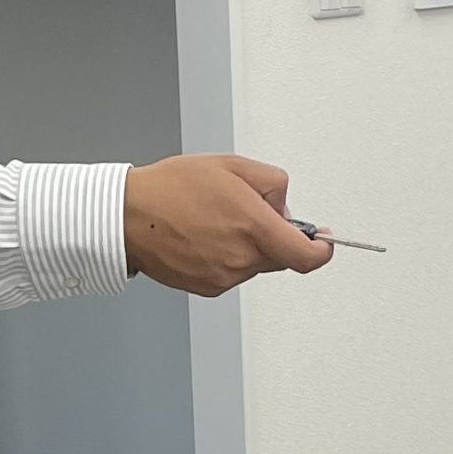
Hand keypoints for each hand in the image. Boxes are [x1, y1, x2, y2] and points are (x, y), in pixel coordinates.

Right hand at [123, 155, 331, 295]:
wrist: (127, 217)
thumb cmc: (170, 189)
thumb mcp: (232, 165)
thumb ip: (272, 183)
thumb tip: (284, 206)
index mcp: (254, 228)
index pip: (307, 256)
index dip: (322, 250)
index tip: (324, 242)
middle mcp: (241, 259)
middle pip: (279, 256)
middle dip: (273, 235)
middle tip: (245, 211)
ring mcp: (224, 277)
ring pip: (254, 264)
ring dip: (247, 246)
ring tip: (213, 221)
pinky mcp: (207, 288)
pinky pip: (232, 273)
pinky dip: (227, 257)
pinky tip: (202, 237)